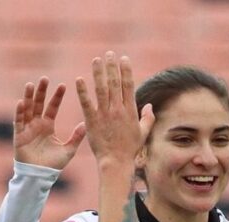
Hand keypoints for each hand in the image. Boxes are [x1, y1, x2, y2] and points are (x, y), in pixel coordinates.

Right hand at [14, 77, 85, 169]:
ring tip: (31, 84)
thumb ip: (77, 137)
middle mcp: (36, 125)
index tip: (63, 85)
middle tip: (45, 78)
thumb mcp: (69, 149)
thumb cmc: (53, 165)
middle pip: (38, 104)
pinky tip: (21, 102)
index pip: (52, 107)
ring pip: (27, 109)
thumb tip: (88, 124)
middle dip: (41, 91)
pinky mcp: (19, 136)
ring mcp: (27, 129)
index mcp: (47, 126)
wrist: (40, 177)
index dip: (57, 97)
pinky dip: (19, 112)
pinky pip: (18, 122)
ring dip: (28, 97)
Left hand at [75, 52, 154, 166]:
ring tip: (96, 60)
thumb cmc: (130, 149)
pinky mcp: (92, 121)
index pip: (128, 85)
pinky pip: (86, 103)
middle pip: (114, 83)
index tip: (123, 58)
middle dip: (112, 66)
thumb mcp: (143, 133)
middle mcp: (117, 109)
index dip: (126, 70)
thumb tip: (150, 105)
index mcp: (130, 110)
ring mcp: (104, 114)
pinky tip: (79, 79)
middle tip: (109, 53)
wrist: (116, 162)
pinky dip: (82, 91)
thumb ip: (148, 118)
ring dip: (98, 73)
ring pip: (101, 89)